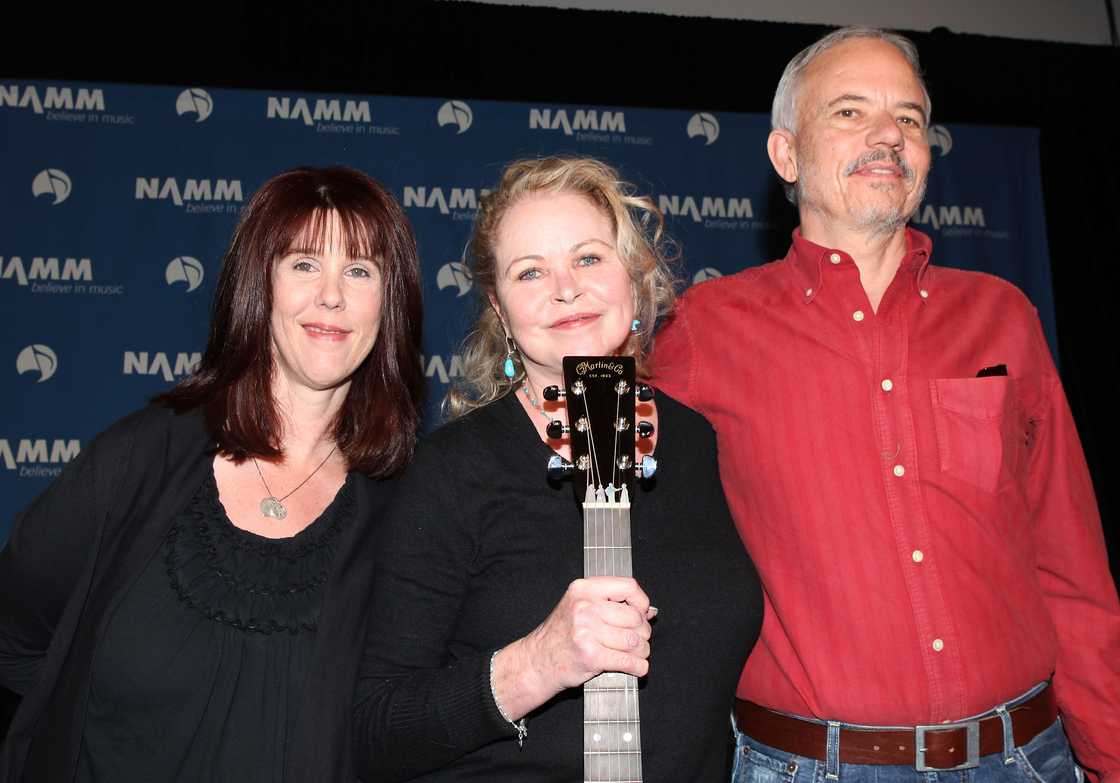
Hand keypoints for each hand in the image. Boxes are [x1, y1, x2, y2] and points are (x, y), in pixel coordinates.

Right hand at [492, 577, 655, 719]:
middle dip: (643, 632)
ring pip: (635, 641)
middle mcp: (585, 607)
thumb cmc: (560, 635)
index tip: (643, 613)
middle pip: (634, 617)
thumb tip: (648, 610)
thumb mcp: (579, 606)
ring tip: (636, 654)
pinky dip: (638, 667)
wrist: (537, 661)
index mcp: (584, 589)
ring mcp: (587, 632)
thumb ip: (610, 604)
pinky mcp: (592, 656)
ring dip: (642, 651)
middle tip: (638, 640)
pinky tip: (636, 667)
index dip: (641, 602)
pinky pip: (629, 661)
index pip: (628, 586)